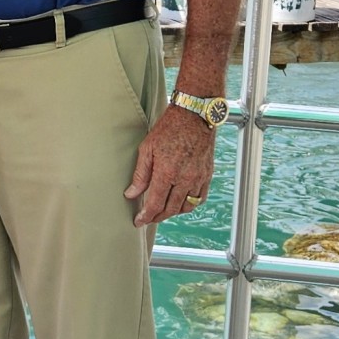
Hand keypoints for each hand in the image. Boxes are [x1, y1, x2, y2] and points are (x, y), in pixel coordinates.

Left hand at [123, 106, 215, 226]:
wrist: (194, 116)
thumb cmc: (168, 128)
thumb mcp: (147, 148)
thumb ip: (140, 174)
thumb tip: (131, 193)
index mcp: (168, 173)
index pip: (155, 204)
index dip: (146, 216)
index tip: (138, 221)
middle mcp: (185, 179)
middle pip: (170, 209)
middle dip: (157, 217)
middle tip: (147, 219)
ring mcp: (199, 178)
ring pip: (186, 206)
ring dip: (173, 212)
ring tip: (161, 211)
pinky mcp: (207, 175)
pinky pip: (199, 198)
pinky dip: (189, 205)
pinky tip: (179, 203)